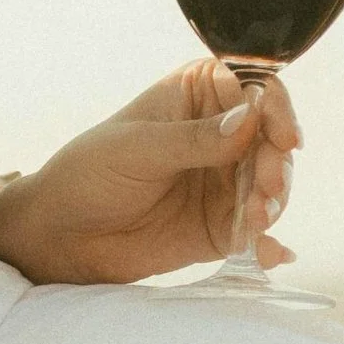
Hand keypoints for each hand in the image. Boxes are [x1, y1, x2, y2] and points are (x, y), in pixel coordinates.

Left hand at [0, 61, 300, 285]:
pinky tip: (271, 254)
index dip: (276, 110)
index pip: (256, 89)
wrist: (59, 235)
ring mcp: (225, 180)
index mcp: (200, 94)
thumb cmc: (86, 175)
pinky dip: (267, 242)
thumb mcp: (136, 149)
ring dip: (273, 203)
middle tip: (265, 188)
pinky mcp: (222, 225)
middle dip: (275, 164)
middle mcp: (222, 133)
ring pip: (271, 185)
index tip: (284, 137)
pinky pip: (257, 231)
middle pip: (272, 141)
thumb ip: (194, 139)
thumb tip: (250, 119)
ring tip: (256, 219)